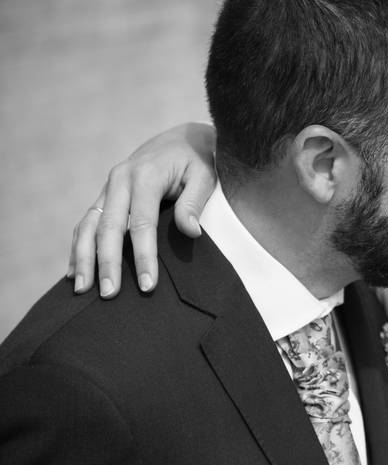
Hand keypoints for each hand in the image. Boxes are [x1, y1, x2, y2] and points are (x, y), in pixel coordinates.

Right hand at [69, 122, 216, 296]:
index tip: (147, 285)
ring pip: (88, 225)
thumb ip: (195, 201)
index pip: (141, 224)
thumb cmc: (199, 160)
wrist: (184, 138)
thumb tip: (191, 231)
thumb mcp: (205, 175)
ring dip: (83, 258)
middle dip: (107, 263)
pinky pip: (86, 223)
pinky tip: (74, 272)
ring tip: (83, 290)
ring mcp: (109, 188)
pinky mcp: (106, 196)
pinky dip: (78, 247)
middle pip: (108, 227)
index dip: (144, 256)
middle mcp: (120, 181)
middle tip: (108, 294)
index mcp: (145, 176)